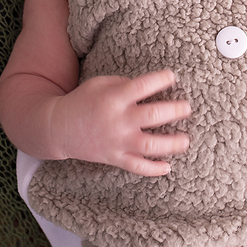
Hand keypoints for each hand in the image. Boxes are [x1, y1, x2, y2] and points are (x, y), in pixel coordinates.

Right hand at [48, 68, 190, 176]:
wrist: (59, 127)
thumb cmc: (82, 100)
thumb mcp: (100, 83)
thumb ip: (124, 84)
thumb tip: (150, 88)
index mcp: (114, 98)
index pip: (144, 86)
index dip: (162, 79)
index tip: (172, 77)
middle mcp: (118, 120)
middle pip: (154, 115)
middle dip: (176, 111)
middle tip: (187, 108)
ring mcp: (117, 141)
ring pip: (150, 145)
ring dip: (172, 144)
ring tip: (186, 140)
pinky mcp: (114, 157)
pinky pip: (137, 167)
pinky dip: (153, 169)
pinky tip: (167, 167)